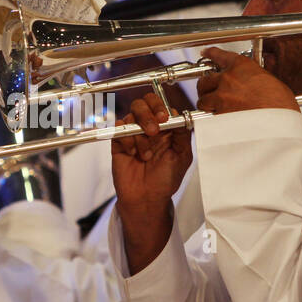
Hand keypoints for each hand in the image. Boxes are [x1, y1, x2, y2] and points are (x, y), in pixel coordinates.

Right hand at [112, 91, 193, 273]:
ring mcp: (133, 133)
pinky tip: (133, 154)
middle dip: (148, 114)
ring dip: (140, 134)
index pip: (162, 106)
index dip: (162, 108)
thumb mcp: (182, 156)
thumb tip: (179, 115)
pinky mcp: (119, 142)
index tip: (164, 119)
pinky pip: (119, 129)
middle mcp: (149, 128)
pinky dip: (126, 140)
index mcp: (167, 129)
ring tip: (146, 155)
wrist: (146, 198)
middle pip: (144, 103)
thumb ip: (182, 134)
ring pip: (131, 115)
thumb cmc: (165, 180)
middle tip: (153, 131)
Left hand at [196, 46, 298, 114]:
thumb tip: (251, 85)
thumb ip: (253, 79)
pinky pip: (209, 116)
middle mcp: (228, 79)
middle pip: (204, 81)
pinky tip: (222, 121)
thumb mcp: (269, 81)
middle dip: (206, 87)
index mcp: (241, 66)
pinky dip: (213, 119)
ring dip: (207, 104)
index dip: (211, 53)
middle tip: (210, 91)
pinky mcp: (219, 115)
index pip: (219, 55)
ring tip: (214, 108)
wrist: (279, 122)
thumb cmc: (280, 103)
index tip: (206, 52)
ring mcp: (221, 97)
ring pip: (203, 100)